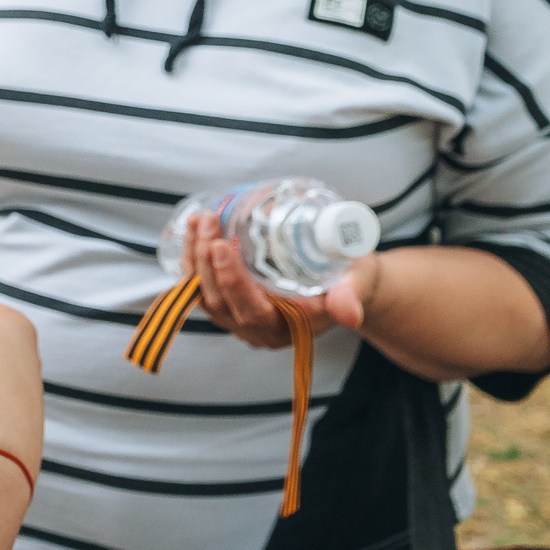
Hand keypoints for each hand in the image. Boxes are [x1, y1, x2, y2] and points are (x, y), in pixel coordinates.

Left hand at [181, 211, 377, 348]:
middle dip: (207, 259)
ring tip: (198, 220)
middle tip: (208, 221)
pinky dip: (194, 258)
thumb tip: (349, 313)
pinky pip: (202, 285)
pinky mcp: (230, 302)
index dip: (232, 282)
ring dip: (195, 256)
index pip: (250, 311)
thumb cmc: (350, 279)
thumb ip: (348, 297)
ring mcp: (241, 317)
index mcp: (288, 328)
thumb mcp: (355, 282)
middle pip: (220, 301)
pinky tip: (194, 229)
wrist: (345, 282)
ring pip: (204, 294)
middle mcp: (259, 329)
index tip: (221, 246)